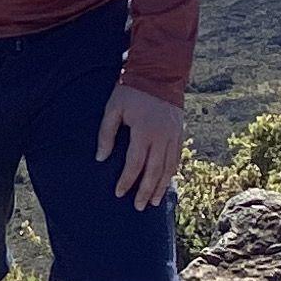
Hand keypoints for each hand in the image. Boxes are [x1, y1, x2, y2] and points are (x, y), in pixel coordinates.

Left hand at [96, 80, 185, 211]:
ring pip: (169, 168)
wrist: (159, 72)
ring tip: (154, 202)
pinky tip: (166, 183)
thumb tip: (101, 158)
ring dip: (161, 187)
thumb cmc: (131, 90)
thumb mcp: (113, 108)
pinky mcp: (180, 133)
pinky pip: (176, 158)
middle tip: (139, 207)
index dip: (126, 181)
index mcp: (144, 131)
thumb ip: (106, 133)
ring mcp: (173, 136)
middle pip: (154, 171)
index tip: (119, 193)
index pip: (135, 164)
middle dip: (146, 191)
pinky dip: (171, 173)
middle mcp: (162, 137)